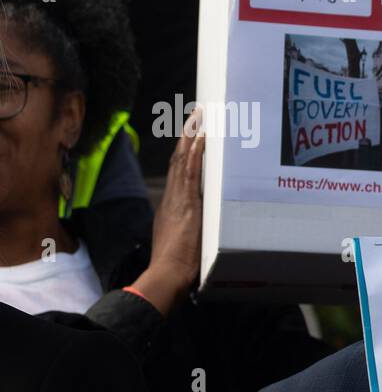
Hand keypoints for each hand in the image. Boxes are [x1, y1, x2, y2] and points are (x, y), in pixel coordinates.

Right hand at [131, 109, 203, 316]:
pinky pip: (190, 172)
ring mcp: (177, 200)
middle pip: (179, 160)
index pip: (179, 174)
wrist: (167, 275)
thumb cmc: (177, 267)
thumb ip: (193, 233)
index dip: (185, 154)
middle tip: (196, 116)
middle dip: (187, 137)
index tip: (191, 137)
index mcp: (171, 207)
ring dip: (191, 138)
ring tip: (199, 117)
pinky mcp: (184, 204)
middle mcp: (172, 198)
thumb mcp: (185, 243)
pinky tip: (201, 138)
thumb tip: (203, 232)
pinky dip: (195, 154)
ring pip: (183, 161)